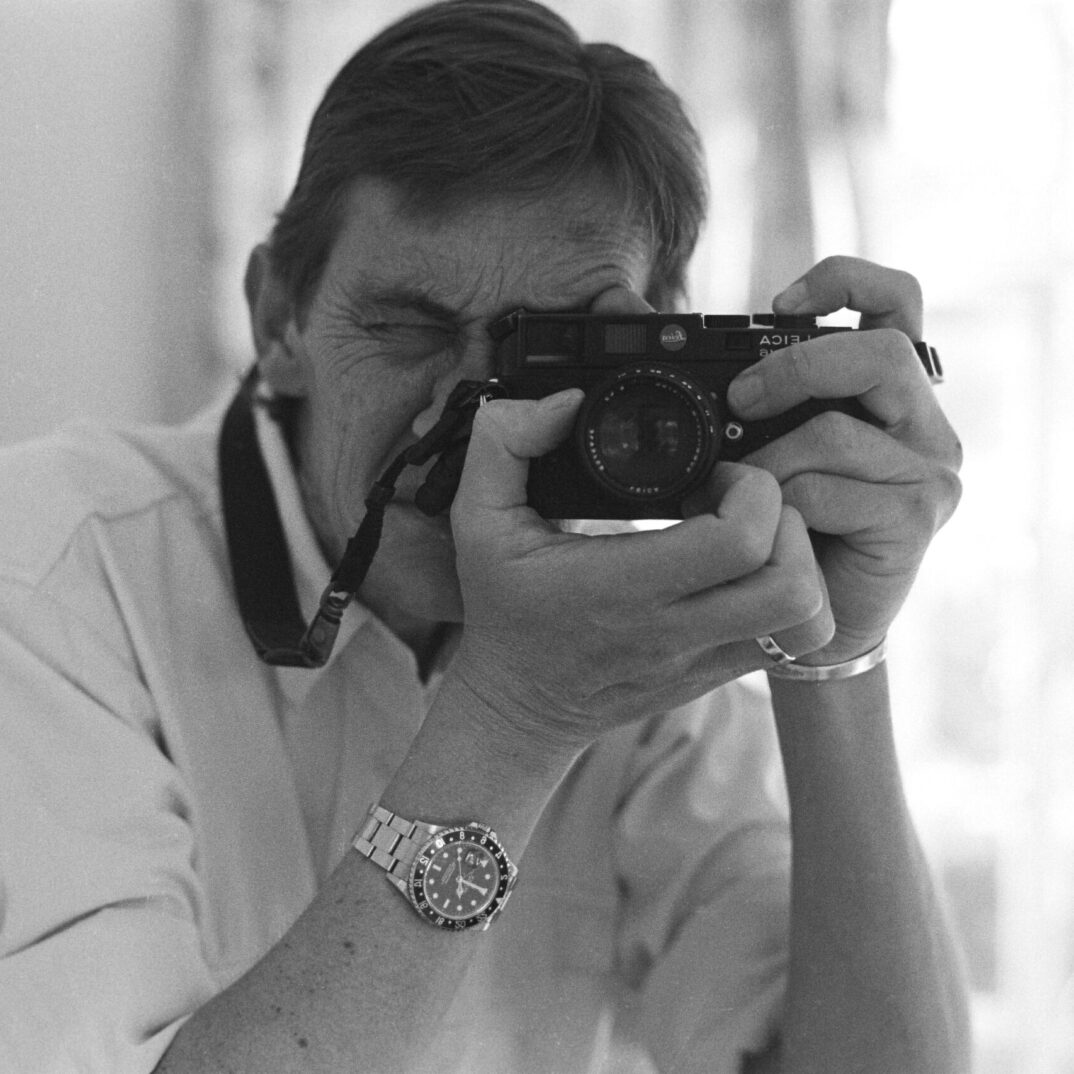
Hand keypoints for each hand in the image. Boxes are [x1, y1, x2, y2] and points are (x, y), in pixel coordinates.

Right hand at [446, 388, 833, 751]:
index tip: (714, 474)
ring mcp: (703, 659)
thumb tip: (563, 403)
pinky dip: (793, 595)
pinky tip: (748, 572)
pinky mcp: (718, 675)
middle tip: (742, 502)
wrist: (519, 707)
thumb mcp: (477, 519)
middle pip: (791, 580)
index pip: (738, 541)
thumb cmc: (505, 611)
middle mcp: (674, 629)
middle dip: (786, 519)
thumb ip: (503, 444)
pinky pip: (793, 642)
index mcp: (622, 585)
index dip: (748, 489)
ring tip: (752, 537)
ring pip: (805, 617)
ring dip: (799, 561)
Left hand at [727, 256, 961, 663]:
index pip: (897, 303)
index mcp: (891, 393)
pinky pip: (829, 491)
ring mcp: (928, 472)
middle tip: (740, 401)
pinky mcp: (915, 519)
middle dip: (795, 370)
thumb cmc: (785, 527)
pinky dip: (780, 506)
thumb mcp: (768, 448)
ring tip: (735, 490)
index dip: (845, 281)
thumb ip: (757, 402)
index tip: (780, 302)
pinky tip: (769, 527)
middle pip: (881, 353)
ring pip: (837, 432)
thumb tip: (675, 353)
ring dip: (766, 461)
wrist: (811, 617)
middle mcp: (922, 425)